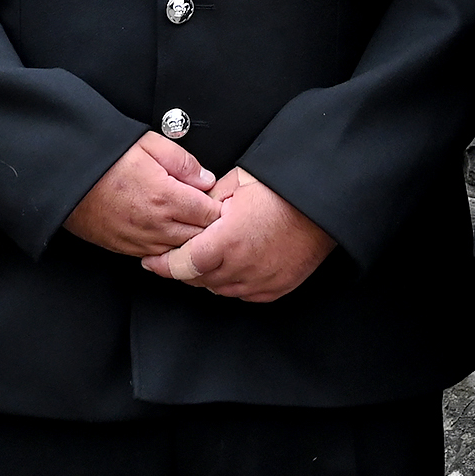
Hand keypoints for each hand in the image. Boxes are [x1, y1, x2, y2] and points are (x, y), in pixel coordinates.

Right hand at [66, 133, 221, 257]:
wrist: (68, 177)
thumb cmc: (106, 158)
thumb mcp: (150, 144)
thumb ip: (184, 162)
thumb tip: (206, 179)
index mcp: (165, 197)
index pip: (210, 214)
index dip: (220, 208)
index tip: (221, 201)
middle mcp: (155, 225)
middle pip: (199, 237)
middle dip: (210, 227)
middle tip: (211, 213)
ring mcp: (140, 240)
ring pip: (179, 251)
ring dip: (189, 240)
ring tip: (191, 223)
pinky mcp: (125, 248)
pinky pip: (157, 256)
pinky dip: (168, 247)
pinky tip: (168, 233)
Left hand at [143, 168, 337, 302]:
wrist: (323, 201)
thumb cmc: (283, 187)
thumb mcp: (235, 183)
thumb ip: (206, 204)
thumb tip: (191, 213)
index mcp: (226, 241)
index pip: (182, 265)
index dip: (162, 264)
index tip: (151, 261)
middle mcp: (241, 267)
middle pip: (198, 279)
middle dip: (185, 266)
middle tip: (180, 252)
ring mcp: (260, 281)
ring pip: (219, 288)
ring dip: (210, 275)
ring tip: (212, 253)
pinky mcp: (276, 287)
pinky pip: (243, 292)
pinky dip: (234, 281)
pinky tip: (236, 263)